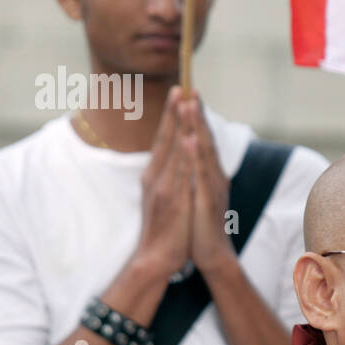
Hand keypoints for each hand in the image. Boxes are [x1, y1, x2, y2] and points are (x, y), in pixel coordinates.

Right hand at [134, 86, 192, 278]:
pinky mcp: (172, 199)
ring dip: (179, 124)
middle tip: (181, 86)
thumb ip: (167, 178)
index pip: (164, 139)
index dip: (171, 116)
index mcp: (155, 175)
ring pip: (173, 149)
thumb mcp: (162, 198)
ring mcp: (163, 187)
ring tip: (185, 101)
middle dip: (174, 111)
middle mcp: (156, 176)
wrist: (156, 258)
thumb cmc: (163, 229)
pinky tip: (189, 137)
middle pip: (166, 138)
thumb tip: (175, 162)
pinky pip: (180, 171)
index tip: (178, 93)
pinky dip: (184, 153)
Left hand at [180, 92, 234, 275]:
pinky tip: (192, 140)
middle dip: (197, 112)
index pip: (200, 137)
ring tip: (191, 104)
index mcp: (208, 172)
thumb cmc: (201, 224)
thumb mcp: (196, 192)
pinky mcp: (208, 200)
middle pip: (205, 137)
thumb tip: (188, 153)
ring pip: (204, 151)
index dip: (195, 115)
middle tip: (191, 86)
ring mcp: (212, 187)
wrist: (212, 254)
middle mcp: (213, 175)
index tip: (187, 90)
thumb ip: (195, 172)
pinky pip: (201, 174)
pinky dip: (197, 155)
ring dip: (198, 126)